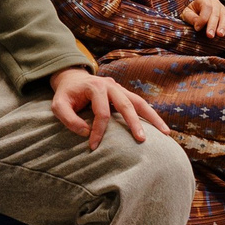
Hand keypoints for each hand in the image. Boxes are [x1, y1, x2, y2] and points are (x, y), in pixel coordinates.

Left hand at [48, 67, 169, 148]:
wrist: (72, 78)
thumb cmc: (65, 94)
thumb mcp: (58, 105)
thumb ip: (68, 118)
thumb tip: (86, 132)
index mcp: (95, 87)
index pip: (102, 113)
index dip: (99, 131)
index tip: (93, 146)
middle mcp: (111, 86)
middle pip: (127, 105)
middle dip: (134, 123)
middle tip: (141, 140)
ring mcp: (119, 88)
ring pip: (139, 102)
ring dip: (153, 117)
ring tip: (166, 133)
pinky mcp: (124, 93)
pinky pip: (139, 104)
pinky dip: (150, 115)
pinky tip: (160, 127)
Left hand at [180, 0, 224, 38]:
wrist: (196, 11)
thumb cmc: (191, 12)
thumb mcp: (186, 13)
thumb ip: (191, 17)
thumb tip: (197, 24)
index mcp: (204, 0)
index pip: (206, 7)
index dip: (202, 18)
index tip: (197, 28)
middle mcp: (214, 3)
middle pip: (215, 13)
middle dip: (213, 25)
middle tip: (210, 35)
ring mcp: (221, 9)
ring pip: (224, 16)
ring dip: (222, 26)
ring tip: (220, 34)